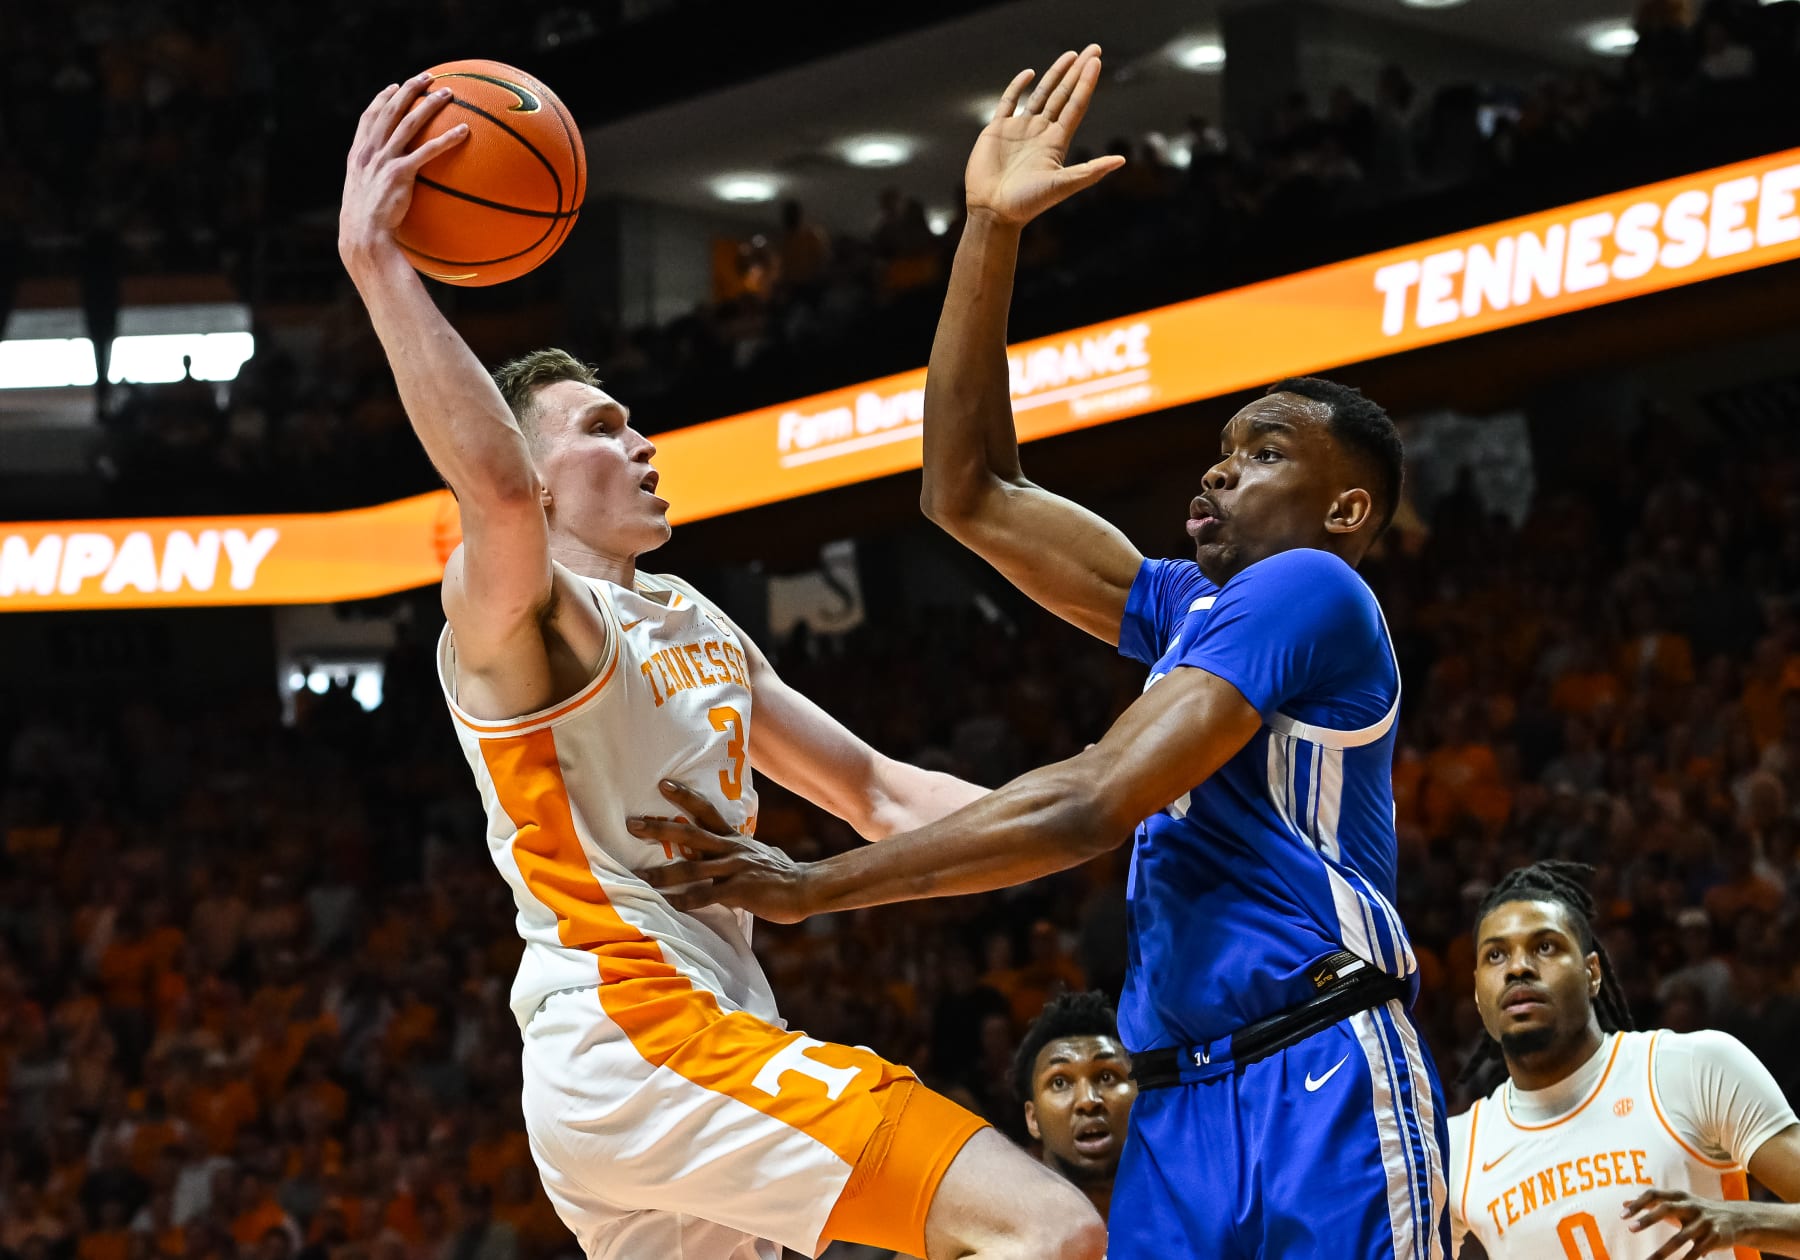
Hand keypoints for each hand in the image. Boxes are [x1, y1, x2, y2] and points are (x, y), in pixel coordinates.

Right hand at [339, 73, 468, 265]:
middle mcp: (369, 152)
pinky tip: (464, 131)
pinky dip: (447, 138)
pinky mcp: (400, 174)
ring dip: (429, 105)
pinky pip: (428, 151)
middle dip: (408, 90)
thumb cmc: (366, 225)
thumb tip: (390, 188)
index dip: (381, 99)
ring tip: (448, 93)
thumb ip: (375, 184)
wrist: (362, 236)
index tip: (393, 87)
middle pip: (390, 111)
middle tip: (426, 77)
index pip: (368, 118)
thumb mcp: (363, 198)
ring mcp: (384, 161)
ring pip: (409, 123)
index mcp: (358, 155)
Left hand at [630, 781, 817, 923]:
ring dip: (663, 873)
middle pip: (690, 834)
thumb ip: (733, 852)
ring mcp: (735, 868)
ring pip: (692, 868)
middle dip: (659, 829)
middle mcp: (732, 848)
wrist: (805, 887)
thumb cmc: (779, 874)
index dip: (685, 796)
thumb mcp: (755, 853)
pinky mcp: (740, 890)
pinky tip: (670, 904)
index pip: (706, 810)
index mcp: (734, 838)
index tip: (663, 784)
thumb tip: (716, 851)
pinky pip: (707, 895)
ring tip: (639, 876)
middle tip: (632, 824)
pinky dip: (687, 900)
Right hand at [964, 44, 1124, 228]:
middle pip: (1063, 95)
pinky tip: (1030, 74)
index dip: (1086, 83)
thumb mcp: (1062, 185)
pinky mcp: (997, 130)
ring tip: (1070, 55)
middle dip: (1077, 72)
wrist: (993, 212)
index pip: (1076, 105)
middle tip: (1092, 49)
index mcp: (1056, 142)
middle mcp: (1041, 132)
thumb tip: (1121, 160)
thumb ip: (1090, 171)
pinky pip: (1009, 102)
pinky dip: (1018, 87)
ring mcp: (1019, 129)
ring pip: (1040, 94)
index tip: (1096, 62)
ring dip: (1055, 75)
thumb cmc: (1027, 203)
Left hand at [1624, 1188, 1763, 1257]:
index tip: (1622, 1215)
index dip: (1638, 1203)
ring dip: (1663, 1250)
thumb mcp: (1677, 1203)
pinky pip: (1697, 1251)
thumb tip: (1623, 1203)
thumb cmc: (1697, 1210)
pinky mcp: (1715, 1237)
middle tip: (1630, 1229)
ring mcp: (1704, 1221)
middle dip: (1648, 1219)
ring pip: (1681, 1237)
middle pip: (1667, 1208)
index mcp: (1679, 1196)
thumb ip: (1651, 1203)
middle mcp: (1691, 1206)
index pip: (1654, 1194)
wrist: (1737, 1218)